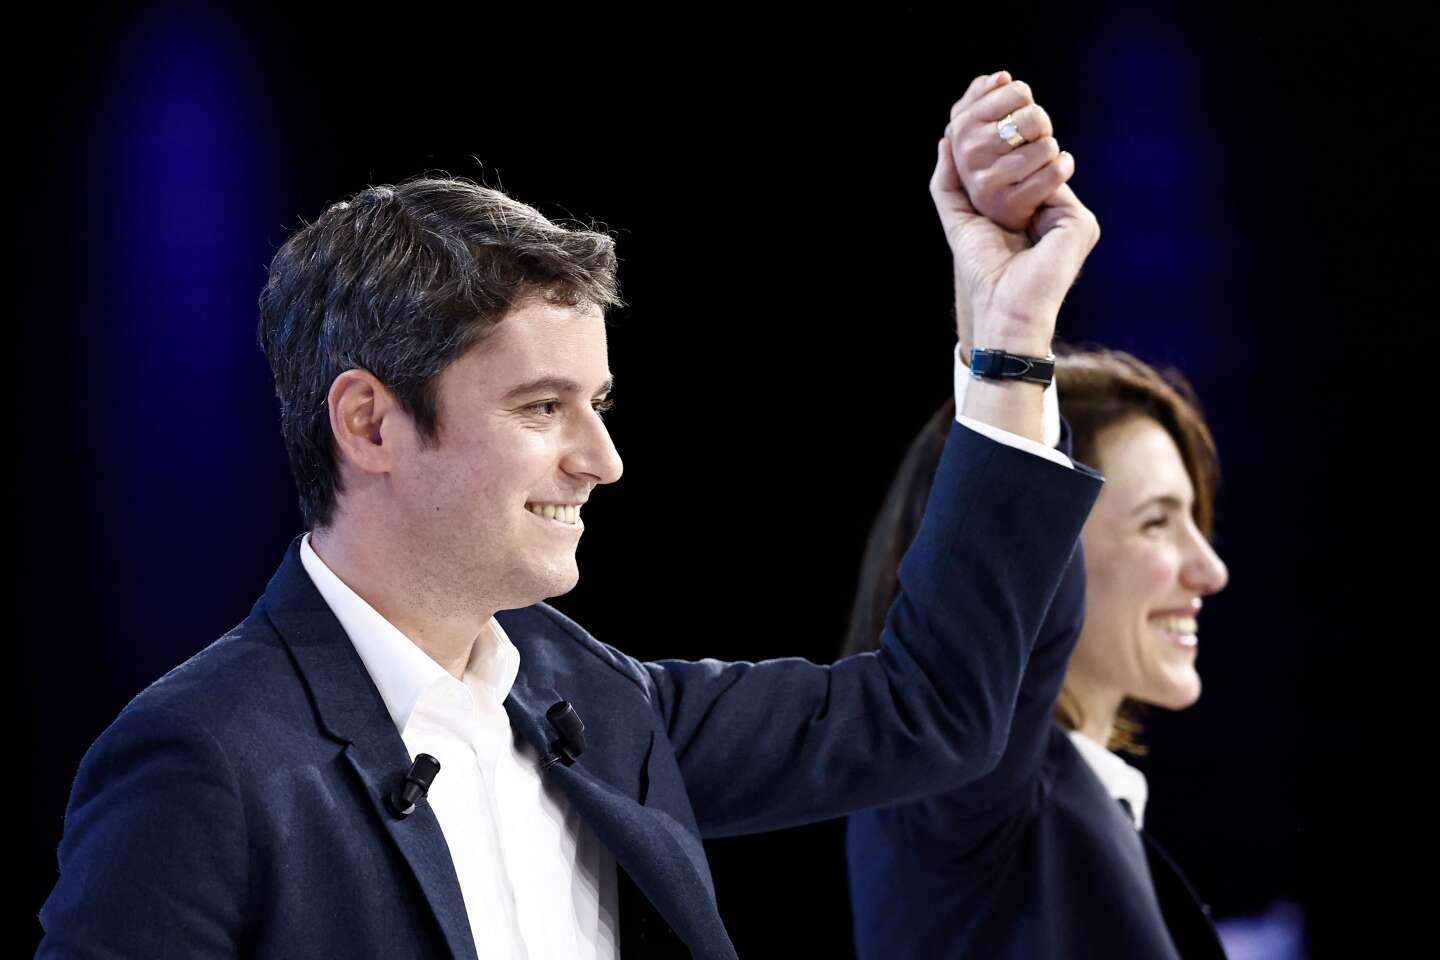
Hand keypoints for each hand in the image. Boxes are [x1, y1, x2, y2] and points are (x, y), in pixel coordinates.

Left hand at [930, 140, 1098, 356]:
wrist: (1003, 311)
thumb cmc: (983, 273)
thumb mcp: (960, 220)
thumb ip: (950, 183)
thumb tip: (945, 138)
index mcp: (1035, 211)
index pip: (1021, 166)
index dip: (999, 149)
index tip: (974, 136)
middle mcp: (1057, 211)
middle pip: (1036, 160)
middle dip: (1007, 149)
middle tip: (981, 147)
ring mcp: (1072, 218)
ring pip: (1047, 165)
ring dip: (1017, 163)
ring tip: (995, 172)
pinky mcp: (1081, 224)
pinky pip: (1056, 183)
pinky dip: (1031, 182)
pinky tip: (1013, 194)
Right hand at [942, 72, 1073, 234]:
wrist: (992, 223)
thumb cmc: (990, 161)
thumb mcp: (976, 125)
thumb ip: (981, 96)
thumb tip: (1000, 78)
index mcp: (960, 127)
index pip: (1015, 90)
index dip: (1024, 101)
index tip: (1015, 118)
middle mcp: (968, 154)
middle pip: (1033, 116)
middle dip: (1040, 126)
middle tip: (1029, 142)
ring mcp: (985, 181)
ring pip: (1045, 145)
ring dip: (1050, 152)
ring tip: (1038, 163)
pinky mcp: (1008, 205)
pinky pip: (1053, 173)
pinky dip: (1062, 168)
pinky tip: (1057, 169)